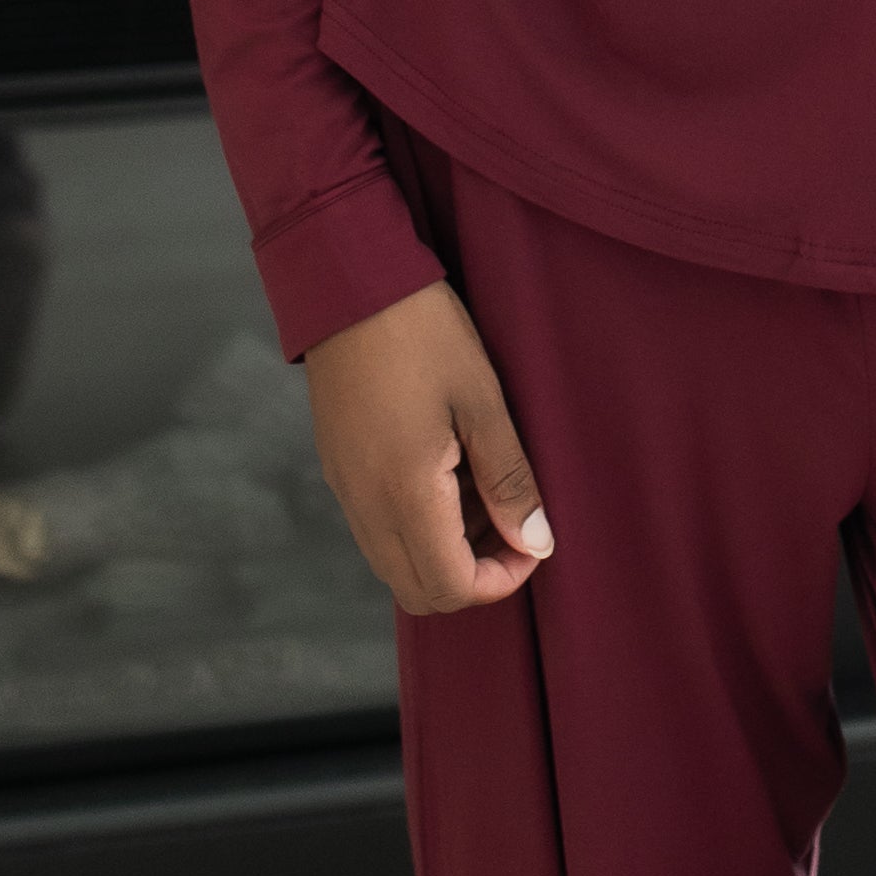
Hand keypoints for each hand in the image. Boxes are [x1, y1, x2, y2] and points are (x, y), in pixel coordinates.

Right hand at [305, 279, 553, 613]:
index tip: (532, 542)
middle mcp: (364, 504)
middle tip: (512, 524)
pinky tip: (448, 474)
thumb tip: (536, 543)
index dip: (500, 581)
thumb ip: (509, 482)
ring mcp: (345, 489)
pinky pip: (377, 530)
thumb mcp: (484, 404)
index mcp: (403, 492)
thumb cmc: (424, 334)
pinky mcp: (339, 470)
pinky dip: (417, 528)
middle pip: (418, 591)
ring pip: (395, 565)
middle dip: (473, 576)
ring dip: (444, 553)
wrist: (349, 284)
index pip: (450, 587)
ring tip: (484, 494)